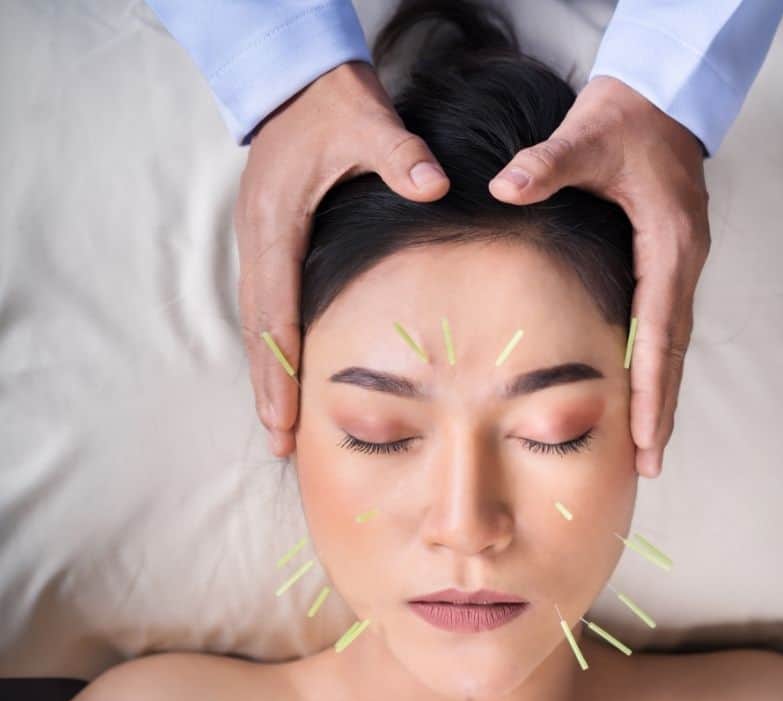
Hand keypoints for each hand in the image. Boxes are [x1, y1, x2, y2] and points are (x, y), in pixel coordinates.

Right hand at [234, 62, 448, 456]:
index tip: (285, 413)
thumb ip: (400, 156)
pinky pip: (265, 307)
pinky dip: (272, 346)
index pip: (274, 309)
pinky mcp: (270, 244)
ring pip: (256, 323)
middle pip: (257, 330)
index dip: (280, 366)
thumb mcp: (367, 123)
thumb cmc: (332, 107)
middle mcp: (258, 242)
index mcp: (276, 225)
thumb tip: (435, 185)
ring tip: (277, 425)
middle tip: (277, 442)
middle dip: (267, 388)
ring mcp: (259, 245)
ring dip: (266, 374)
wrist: (298, 84)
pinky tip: (285, 373)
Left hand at [488, 76, 709, 477]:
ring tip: (648, 446)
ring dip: (660, 394)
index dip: (653, 390)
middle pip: (673, 352)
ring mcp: (678, 265)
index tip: (647, 440)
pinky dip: (653, 364)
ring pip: (671, 344)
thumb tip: (502, 189)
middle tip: (650, 466)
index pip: (662, 332)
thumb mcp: (586, 137)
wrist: (661, 95)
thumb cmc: (626, 118)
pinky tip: (638, 391)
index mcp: (670, 245)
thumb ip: (545, 165)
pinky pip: (662, 325)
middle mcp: (682, 263)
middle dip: (662, 410)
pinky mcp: (667, 261)